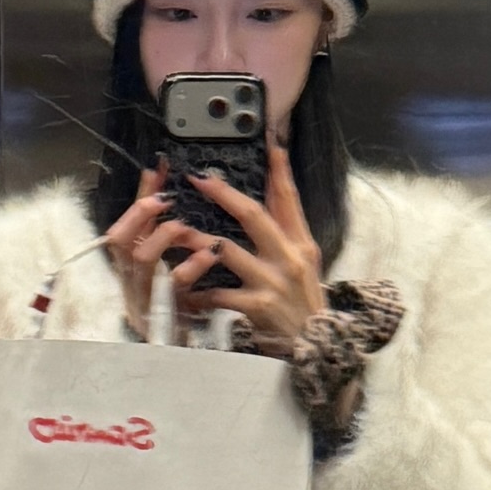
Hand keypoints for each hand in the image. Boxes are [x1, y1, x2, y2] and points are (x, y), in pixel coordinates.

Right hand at [104, 161, 190, 337]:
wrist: (175, 353)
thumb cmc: (169, 303)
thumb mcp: (159, 265)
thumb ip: (156, 226)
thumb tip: (159, 182)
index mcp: (128, 264)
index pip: (123, 222)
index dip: (137, 196)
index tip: (158, 170)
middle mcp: (131, 278)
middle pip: (119, 240)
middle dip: (139, 213)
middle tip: (164, 198)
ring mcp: (146, 295)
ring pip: (142, 260)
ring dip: (162, 236)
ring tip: (183, 225)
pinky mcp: (166, 312)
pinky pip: (175, 286)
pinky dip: (191, 266)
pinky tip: (209, 254)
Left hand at [168, 145, 325, 354]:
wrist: (315, 345)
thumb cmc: (302, 300)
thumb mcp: (303, 261)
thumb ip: (285, 231)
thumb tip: (270, 195)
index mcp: (300, 242)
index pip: (289, 199)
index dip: (278, 170)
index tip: (268, 144)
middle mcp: (288, 257)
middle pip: (254, 216)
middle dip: (223, 194)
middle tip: (197, 179)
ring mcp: (272, 282)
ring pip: (226, 251)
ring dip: (196, 239)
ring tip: (175, 229)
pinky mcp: (257, 307)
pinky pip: (218, 294)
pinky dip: (197, 291)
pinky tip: (182, 290)